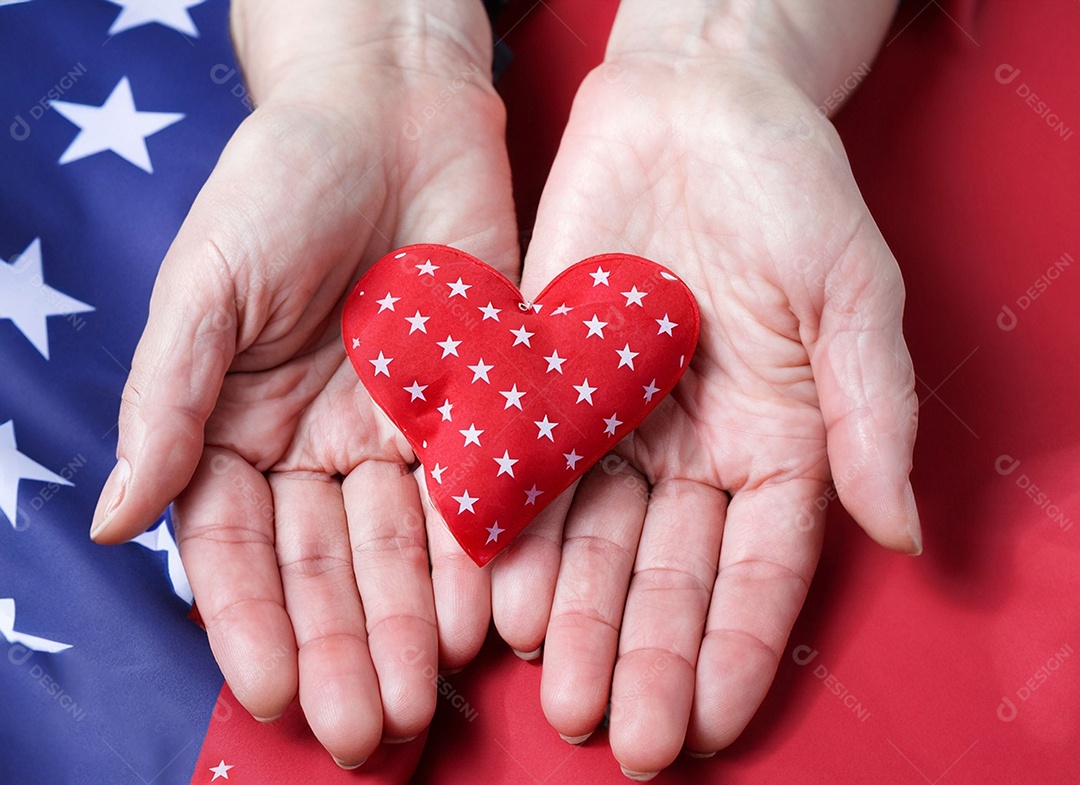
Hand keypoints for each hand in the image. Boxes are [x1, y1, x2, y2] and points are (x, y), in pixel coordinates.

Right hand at [90, 0, 513, 766]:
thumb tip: (108, 522)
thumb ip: (166, 404)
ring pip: (402, 549)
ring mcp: (397, 431)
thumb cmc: (281, 183)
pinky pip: (475, 497)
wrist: (392, 114)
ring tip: (419, 699)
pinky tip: (481, 620)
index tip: (272, 693)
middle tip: (360, 729)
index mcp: (239, 427)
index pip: (237, 549)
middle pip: (326, 567)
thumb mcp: (205, 286)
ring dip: (410, 626)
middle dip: (342, 647)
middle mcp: (317, 444)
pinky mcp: (473, 408)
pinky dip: (476, 559)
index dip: (251, 624)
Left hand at [491, 1, 919, 775]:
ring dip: (574, 613)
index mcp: (776, 443)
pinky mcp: (547, 382)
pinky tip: (497, 590)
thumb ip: (868, 412)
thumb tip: (900, 533)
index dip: (732, 649)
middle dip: (641, 653)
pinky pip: (527, 466)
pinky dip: (514, 528)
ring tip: (551, 683)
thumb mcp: (851, 292)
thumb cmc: (789, 189)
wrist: (693, 107)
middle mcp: (692, 450)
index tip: (702, 723)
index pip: (757, 570)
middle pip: (665, 572)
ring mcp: (616, 422)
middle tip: (614, 733)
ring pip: (591, 538)